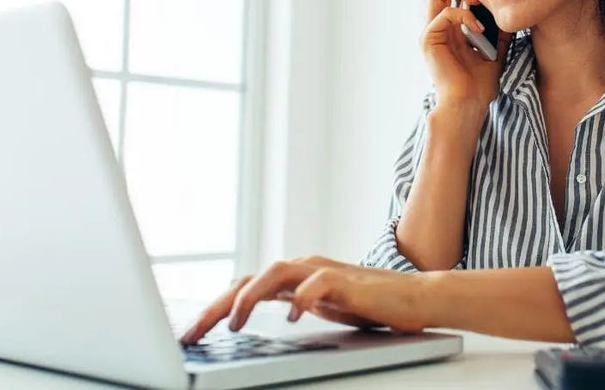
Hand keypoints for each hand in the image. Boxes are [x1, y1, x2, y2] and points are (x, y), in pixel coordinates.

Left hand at [179, 256, 432, 344]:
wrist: (414, 297)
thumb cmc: (369, 304)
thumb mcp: (319, 307)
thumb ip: (290, 304)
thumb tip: (250, 321)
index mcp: (292, 277)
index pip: (242, 286)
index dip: (212, 308)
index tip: (189, 335)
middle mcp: (302, 268)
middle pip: (248, 279)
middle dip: (215, 306)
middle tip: (192, 334)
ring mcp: (323, 272)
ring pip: (275, 273)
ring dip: (250, 297)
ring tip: (234, 323)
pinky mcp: (347, 281)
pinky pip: (318, 284)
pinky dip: (302, 298)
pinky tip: (293, 316)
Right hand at [422, 0, 512, 107]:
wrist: (469, 104)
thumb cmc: (480, 84)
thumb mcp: (495, 50)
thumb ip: (498, 30)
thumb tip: (511, 12)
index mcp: (451, 29)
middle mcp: (438, 27)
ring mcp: (431, 32)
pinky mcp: (429, 39)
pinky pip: (444, 14)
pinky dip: (463, 14)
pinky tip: (479, 27)